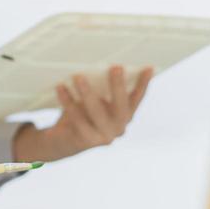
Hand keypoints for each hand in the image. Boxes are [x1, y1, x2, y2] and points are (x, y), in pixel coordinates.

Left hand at [13, 65, 152, 163]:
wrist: (62, 140)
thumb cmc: (81, 113)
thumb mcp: (93, 99)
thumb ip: (100, 88)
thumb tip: (97, 68)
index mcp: (125, 115)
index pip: (137, 98)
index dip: (144, 84)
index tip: (148, 68)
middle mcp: (119, 127)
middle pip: (121, 106)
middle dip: (118, 86)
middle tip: (115, 67)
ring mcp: (104, 137)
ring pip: (97, 113)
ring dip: (87, 93)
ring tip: (78, 76)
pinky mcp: (86, 141)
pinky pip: (77, 119)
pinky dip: (68, 102)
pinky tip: (60, 88)